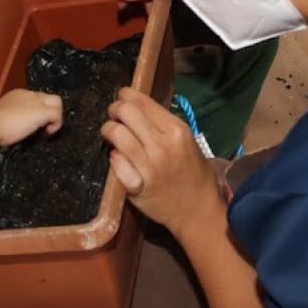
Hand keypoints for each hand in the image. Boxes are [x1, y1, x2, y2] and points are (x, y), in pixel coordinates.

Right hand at [0, 89, 63, 145]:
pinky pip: (57, 114)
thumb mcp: (2, 115)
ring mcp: (37, 102)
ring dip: (55, 115)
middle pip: (48, 97)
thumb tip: (12, 122)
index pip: (35, 98)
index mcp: (18, 94)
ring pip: (57, 101)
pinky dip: (57, 124)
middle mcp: (29, 95)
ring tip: (47, 129)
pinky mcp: (42, 111)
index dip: (36, 109)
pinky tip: (48, 133)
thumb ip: (10, 114)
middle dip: (50, 110)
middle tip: (43, 125)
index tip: (31, 122)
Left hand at [101, 87, 224, 234]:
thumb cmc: (194, 173)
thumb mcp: (186, 141)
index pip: (141, 100)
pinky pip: (115, 162)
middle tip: (114, 117)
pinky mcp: (137, 185)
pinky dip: (113, 157)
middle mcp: (162, 144)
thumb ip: (163, 125)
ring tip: (111, 135)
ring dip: (109, 131)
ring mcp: (149, 165)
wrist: (198, 210)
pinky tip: (117, 158)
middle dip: (114, 110)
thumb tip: (137, 107)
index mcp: (176, 129)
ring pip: (116, 133)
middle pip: (125, 111)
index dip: (125, 96)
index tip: (122, 100)